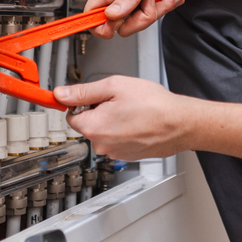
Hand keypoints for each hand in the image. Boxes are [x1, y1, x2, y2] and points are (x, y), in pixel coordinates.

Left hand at [54, 77, 195, 159]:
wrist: (180, 123)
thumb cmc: (154, 105)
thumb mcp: (114, 86)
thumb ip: (83, 91)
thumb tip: (61, 94)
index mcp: (93, 127)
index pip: (70, 115)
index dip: (82, 102)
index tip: (92, 96)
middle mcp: (101, 144)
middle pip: (88, 124)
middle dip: (99, 110)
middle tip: (119, 100)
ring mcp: (115, 153)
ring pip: (103, 132)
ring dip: (112, 120)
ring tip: (132, 110)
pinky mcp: (127, 156)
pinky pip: (117, 140)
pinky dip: (123, 130)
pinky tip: (138, 121)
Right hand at [86, 0, 186, 38]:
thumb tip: (111, 15)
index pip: (90, 15)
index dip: (102, 26)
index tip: (119, 22)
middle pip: (119, 27)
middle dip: (141, 18)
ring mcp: (128, 3)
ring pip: (137, 23)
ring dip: (156, 11)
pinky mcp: (141, 5)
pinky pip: (150, 17)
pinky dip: (164, 8)